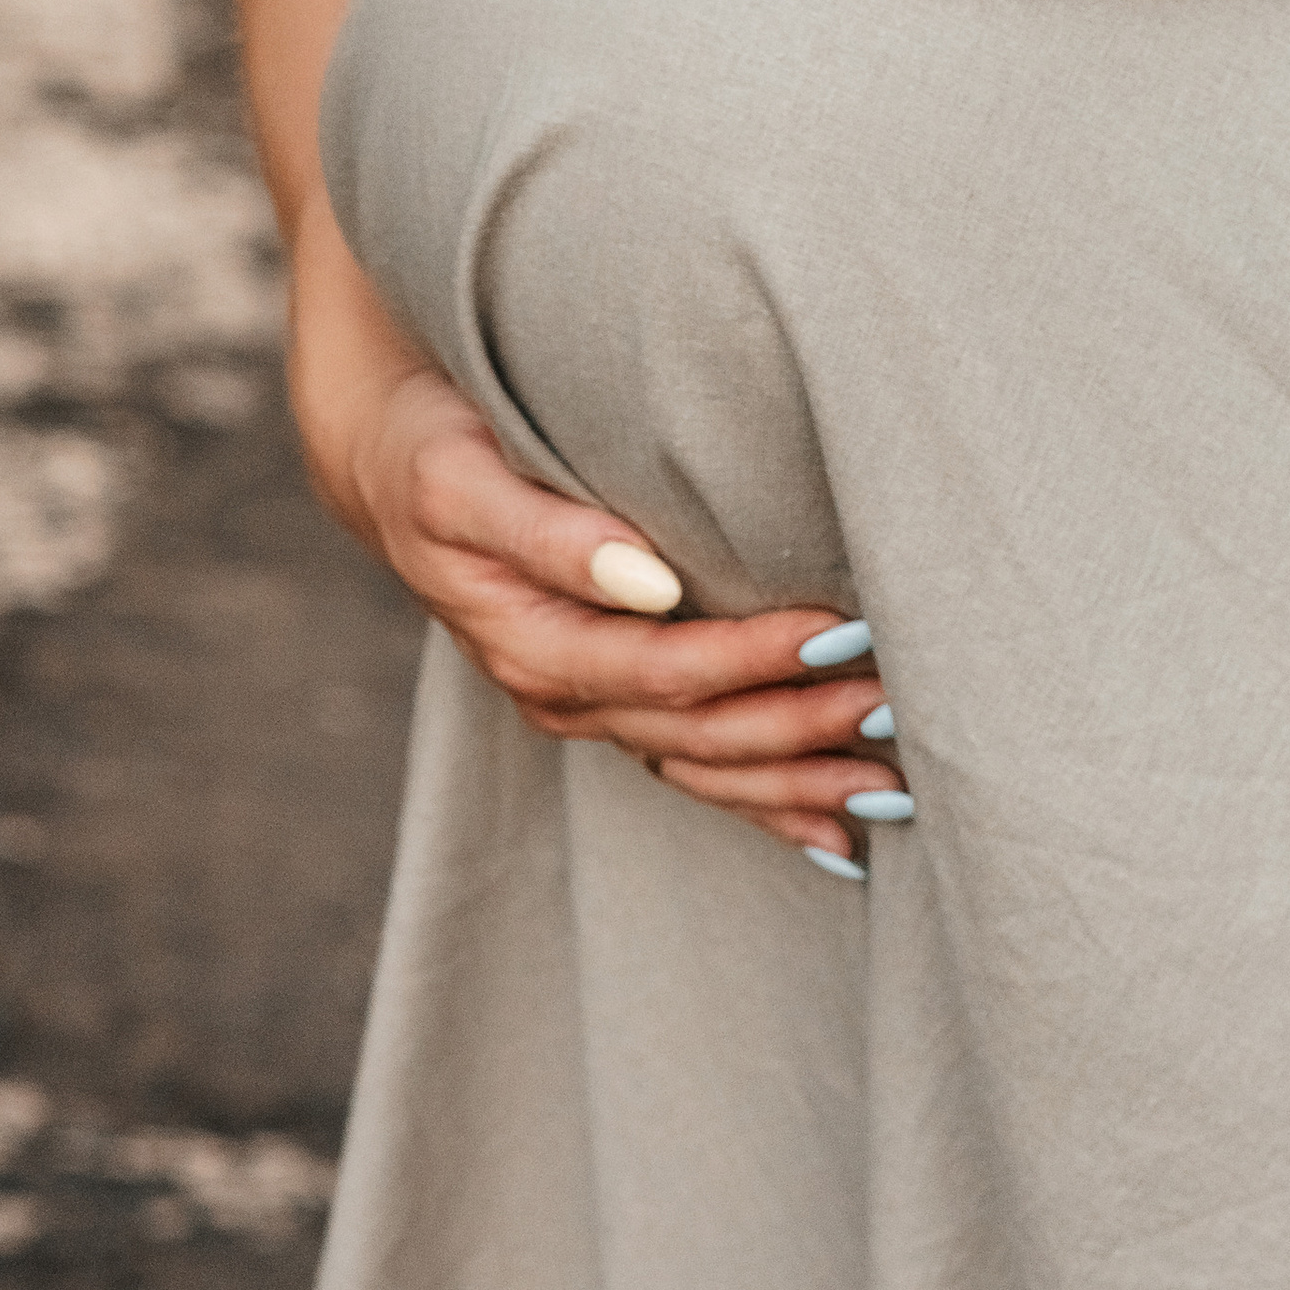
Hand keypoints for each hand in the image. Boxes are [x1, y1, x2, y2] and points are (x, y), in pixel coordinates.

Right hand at [290, 216, 898, 867]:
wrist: (391, 467)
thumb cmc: (432, 452)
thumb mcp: (465, 481)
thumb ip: (552, 533)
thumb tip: (647, 578)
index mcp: (534, 644)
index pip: (665, 669)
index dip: (753, 660)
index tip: (840, 633)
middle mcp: (564, 690)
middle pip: (700, 733)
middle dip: (801, 728)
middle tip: (897, 702)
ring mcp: (589, 704)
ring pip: (707, 766)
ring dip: (800, 780)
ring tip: (895, 781)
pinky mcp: (612, 697)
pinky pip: (696, 768)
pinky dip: (767, 805)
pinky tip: (838, 836)